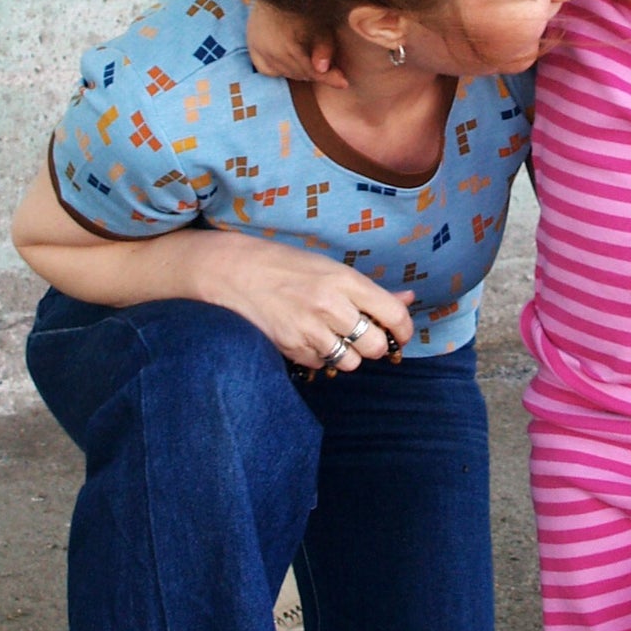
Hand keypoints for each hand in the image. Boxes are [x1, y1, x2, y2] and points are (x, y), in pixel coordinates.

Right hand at [13, 164, 410, 366]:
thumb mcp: (325, 266)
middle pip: (376, 346)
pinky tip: (301, 339)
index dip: (403, 331)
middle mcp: (330, 306)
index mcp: (343, 279)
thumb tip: (409, 299)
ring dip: (344, 356)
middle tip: (358, 336)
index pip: (393, 315)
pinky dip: (318, 359)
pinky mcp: (289, 349)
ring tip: (324, 335)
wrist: (221, 271)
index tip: (399, 335)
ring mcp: (309, 330)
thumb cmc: (276, 263)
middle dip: (372, 346)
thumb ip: (368, 289)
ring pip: (350, 362)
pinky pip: (321, 366)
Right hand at [246, 1, 348, 89]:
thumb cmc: (303, 6)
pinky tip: (290, 59)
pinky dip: (280, 68)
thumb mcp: (319, 24)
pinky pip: (268, 70)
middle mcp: (268, 49)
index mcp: (285, 44)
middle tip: (330, 68)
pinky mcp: (252, 49)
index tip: (344, 83)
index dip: (329, 78)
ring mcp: (257, 50)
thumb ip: (324, 48)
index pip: (311, 71)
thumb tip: (323, 69)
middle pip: (298, 74)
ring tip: (311, 58)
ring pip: (284, 73)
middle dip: (314, 72)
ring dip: (299, 70)